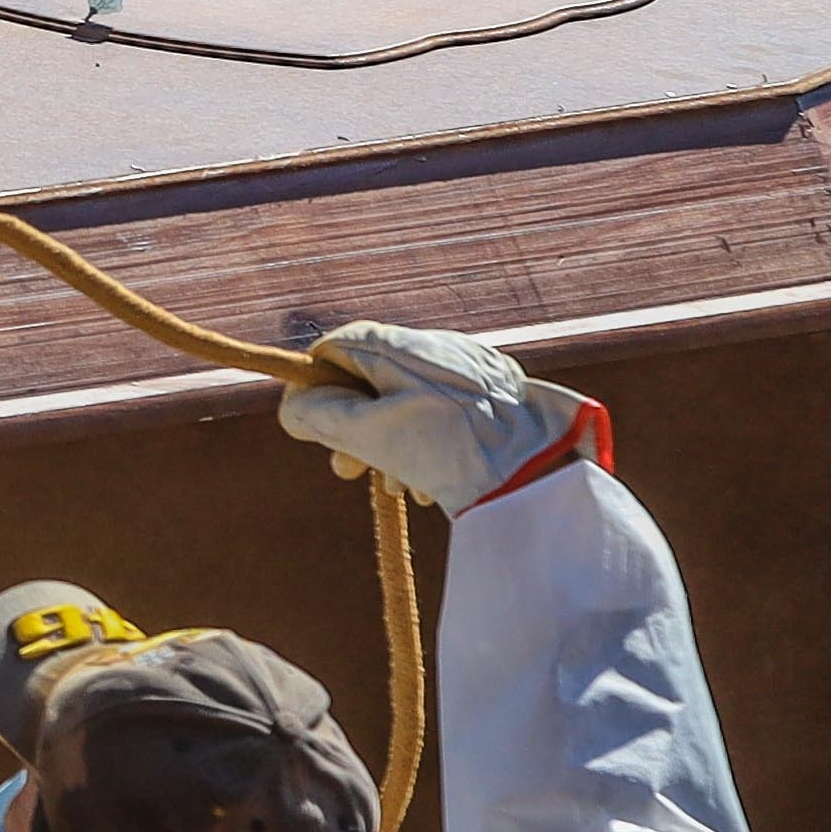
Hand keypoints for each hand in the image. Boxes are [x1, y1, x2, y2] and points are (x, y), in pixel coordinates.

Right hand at [275, 320, 592, 513]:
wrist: (536, 466)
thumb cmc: (447, 447)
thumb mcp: (369, 434)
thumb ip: (320, 415)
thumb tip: (294, 407)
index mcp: (397, 344)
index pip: (334, 350)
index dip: (316, 391)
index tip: (316, 430)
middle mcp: (431, 345)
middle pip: (371, 380)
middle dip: (354, 429)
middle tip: (350, 471)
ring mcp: (466, 367)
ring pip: (406, 401)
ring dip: (391, 444)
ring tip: (400, 487)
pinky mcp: (494, 392)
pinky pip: (442, 412)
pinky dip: (428, 444)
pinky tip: (434, 482)